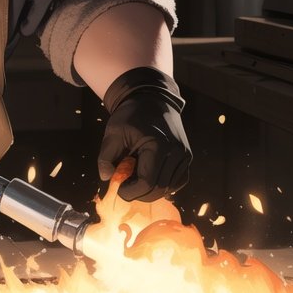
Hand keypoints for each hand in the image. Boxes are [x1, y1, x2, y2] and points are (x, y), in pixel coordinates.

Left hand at [98, 67, 191, 200]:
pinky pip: (177, 181)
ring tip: (135, 179)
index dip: (130, 191)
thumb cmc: (130, 115)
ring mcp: (184, 155)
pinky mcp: (186, 157)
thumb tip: (107, 179)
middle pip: (159, 189)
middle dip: (139, 193)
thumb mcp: (113, 133)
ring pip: (169, 187)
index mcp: (158, 145)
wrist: (151, 99)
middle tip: (124, 187)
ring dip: (150, 190)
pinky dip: (163, 185)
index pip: (147, 182)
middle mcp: (176, 152)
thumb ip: (106, 158)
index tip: (118, 188)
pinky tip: (148, 177)